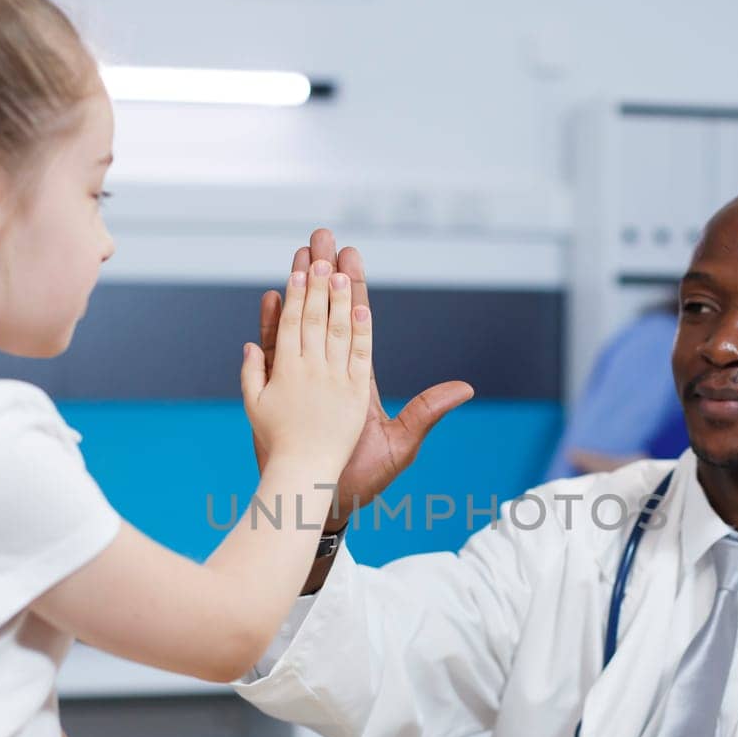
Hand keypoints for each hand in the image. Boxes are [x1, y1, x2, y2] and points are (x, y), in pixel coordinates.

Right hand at [258, 229, 473, 531]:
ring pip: (299, 322)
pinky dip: (271, 325)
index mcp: (359, 377)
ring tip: (296, 255)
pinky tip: (271, 298)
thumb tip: (466, 389)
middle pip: (326, 310)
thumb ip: (428, 411)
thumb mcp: (403, 442)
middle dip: (324, 273)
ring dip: (297, 289)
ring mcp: (304, 377)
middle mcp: (331, 370)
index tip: (351, 255)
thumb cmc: (367, 478)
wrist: (328, 500)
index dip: (354, 288)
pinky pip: (275, 351)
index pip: (357, 321)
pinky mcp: (280, 391)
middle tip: (320, 236)